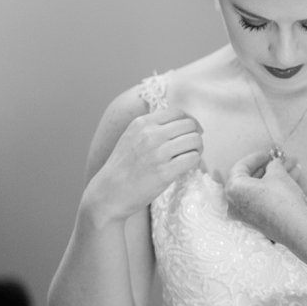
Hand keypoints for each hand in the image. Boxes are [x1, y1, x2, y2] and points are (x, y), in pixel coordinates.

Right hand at [87, 107, 202, 220]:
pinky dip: (195, 163)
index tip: (190, 132)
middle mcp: (150, 135)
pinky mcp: (165, 172)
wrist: (109, 193)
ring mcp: (158, 153)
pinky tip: (187, 168)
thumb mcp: (132, 137)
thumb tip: (183, 122)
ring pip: (195, 140)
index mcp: (142, 123)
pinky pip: (193, 159)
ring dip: (197, 149)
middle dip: (195, 136)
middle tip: (191, 148)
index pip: (178, 112)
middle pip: (190, 125)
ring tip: (189, 157)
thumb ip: (153, 127)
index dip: (190, 122)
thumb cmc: (123, 166)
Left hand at [225, 151, 306, 247]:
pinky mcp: (256, 221)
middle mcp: (233, 203)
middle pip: (251, 179)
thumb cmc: (282, 199)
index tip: (268, 154)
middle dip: (269, 168)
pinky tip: (291, 180)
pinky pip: (262, 200)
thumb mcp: (278, 174)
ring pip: (259, 190)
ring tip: (293, 168)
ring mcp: (244, 214)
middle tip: (281, 161)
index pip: (241, 166)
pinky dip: (274, 190)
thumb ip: (273, 164)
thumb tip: (274, 163)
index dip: (257, 157)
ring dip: (276, 177)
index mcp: (233, 188)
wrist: (295, 227)